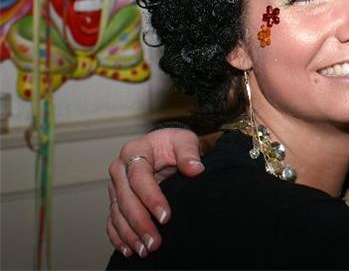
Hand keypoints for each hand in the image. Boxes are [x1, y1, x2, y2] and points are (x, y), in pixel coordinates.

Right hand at [106, 128, 202, 256]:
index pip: (139, 177)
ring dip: (129, 234)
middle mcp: (120, 169)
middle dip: (140, 223)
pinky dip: (118, 237)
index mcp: (135, 151)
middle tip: (154, 242)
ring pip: (117, 213)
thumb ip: (189, 152)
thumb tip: (196, 168)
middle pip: (126, 199)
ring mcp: (115, 186)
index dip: (151, 198)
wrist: (163, 148)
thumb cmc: (173, 144)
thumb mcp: (184, 141)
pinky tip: (129, 249)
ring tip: (145, 250)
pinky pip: (112, 221)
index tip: (166, 217)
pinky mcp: (114, 200)